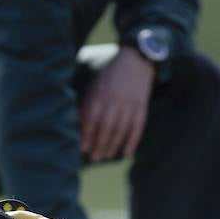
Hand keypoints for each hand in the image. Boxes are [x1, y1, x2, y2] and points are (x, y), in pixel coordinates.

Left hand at [80, 46, 153, 160]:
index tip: (83, 148)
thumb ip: (87, 103)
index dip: (88, 135)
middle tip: (95, 157)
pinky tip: (127, 153)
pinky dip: (132, 141)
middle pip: (107, 127)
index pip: (92, 119)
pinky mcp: (142, 107)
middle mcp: (115, 100)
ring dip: (114, 145)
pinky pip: (138, 127)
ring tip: (107, 156)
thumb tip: (77, 122)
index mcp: (101, 94)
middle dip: (100, 144)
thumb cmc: (110, 75)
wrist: (135, 60)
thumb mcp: (95, 86)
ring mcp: (130, 104)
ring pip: (121, 129)